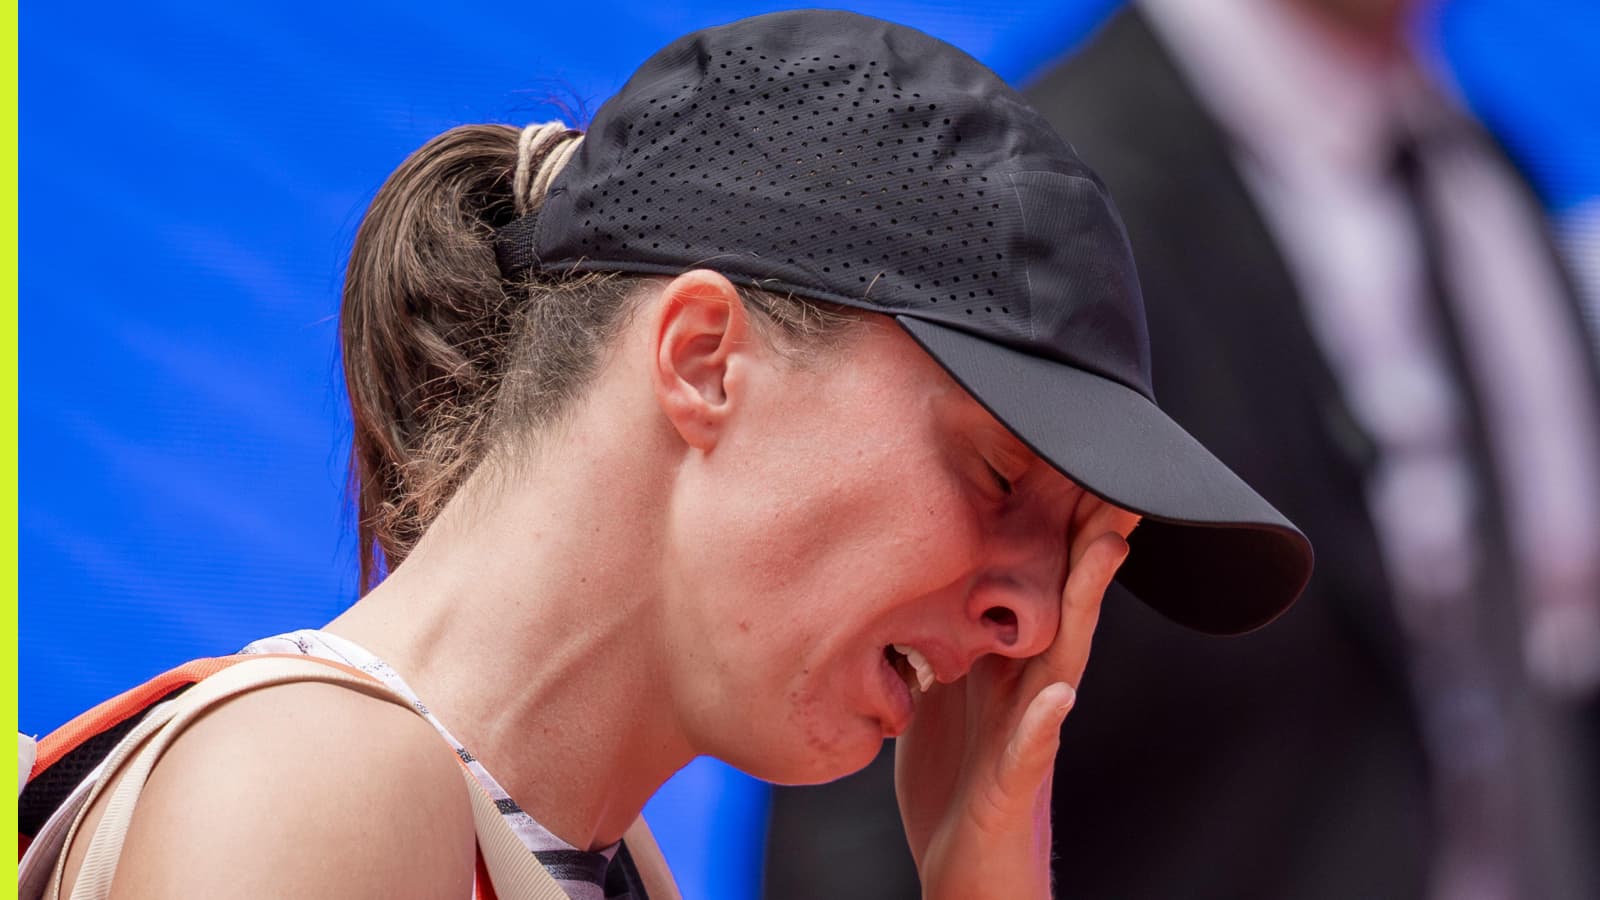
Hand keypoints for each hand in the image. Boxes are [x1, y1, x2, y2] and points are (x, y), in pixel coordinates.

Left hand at [895, 494, 1136, 899]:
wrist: (964, 866)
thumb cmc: (954, 774)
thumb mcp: (941, 687)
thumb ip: (944, 631)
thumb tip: (915, 564)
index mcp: (1008, 662)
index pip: (1038, 581)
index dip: (1055, 523)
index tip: (1067, 455)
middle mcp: (1029, 689)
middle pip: (1065, 603)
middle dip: (1088, 539)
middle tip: (1112, 471)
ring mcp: (1027, 736)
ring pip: (1063, 662)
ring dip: (1086, 607)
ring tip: (1107, 550)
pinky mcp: (1010, 786)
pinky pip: (1031, 753)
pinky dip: (1043, 726)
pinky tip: (1055, 699)